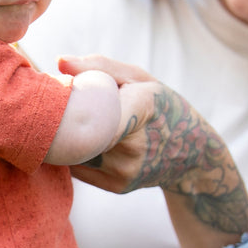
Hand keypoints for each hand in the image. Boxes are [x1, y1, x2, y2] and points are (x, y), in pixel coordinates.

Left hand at [56, 55, 156, 192]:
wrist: (193, 153)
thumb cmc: (160, 106)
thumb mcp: (139, 78)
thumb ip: (99, 66)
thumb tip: (59, 62)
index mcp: (141, 106)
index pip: (91, 107)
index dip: (66, 103)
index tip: (53, 95)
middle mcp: (134, 143)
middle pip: (78, 130)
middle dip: (62, 119)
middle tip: (54, 107)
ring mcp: (125, 168)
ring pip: (75, 151)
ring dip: (67, 138)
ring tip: (74, 123)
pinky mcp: (117, 186)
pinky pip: (79, 168)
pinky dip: (75, 155)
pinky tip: (86, 144)